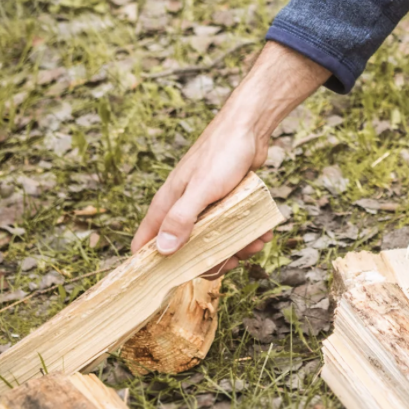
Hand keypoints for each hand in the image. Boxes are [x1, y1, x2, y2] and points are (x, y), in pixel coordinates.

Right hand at [131, 41, 328, 270]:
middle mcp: (183, 210)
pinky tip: (263, 232)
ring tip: (256, 243)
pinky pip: (233, 228)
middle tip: (231, 259)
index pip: (145, 245)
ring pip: (214, 242)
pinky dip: (248, 234)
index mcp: (167, 206)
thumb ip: (182, 218)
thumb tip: (162, 251)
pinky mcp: (226, 203)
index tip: (171, 282)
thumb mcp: (202, 188)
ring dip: (236, 248)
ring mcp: (205, 207)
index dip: (152, 268)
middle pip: (187, 252)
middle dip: (210, 260)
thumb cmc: (222, 152)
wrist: (250, 126)